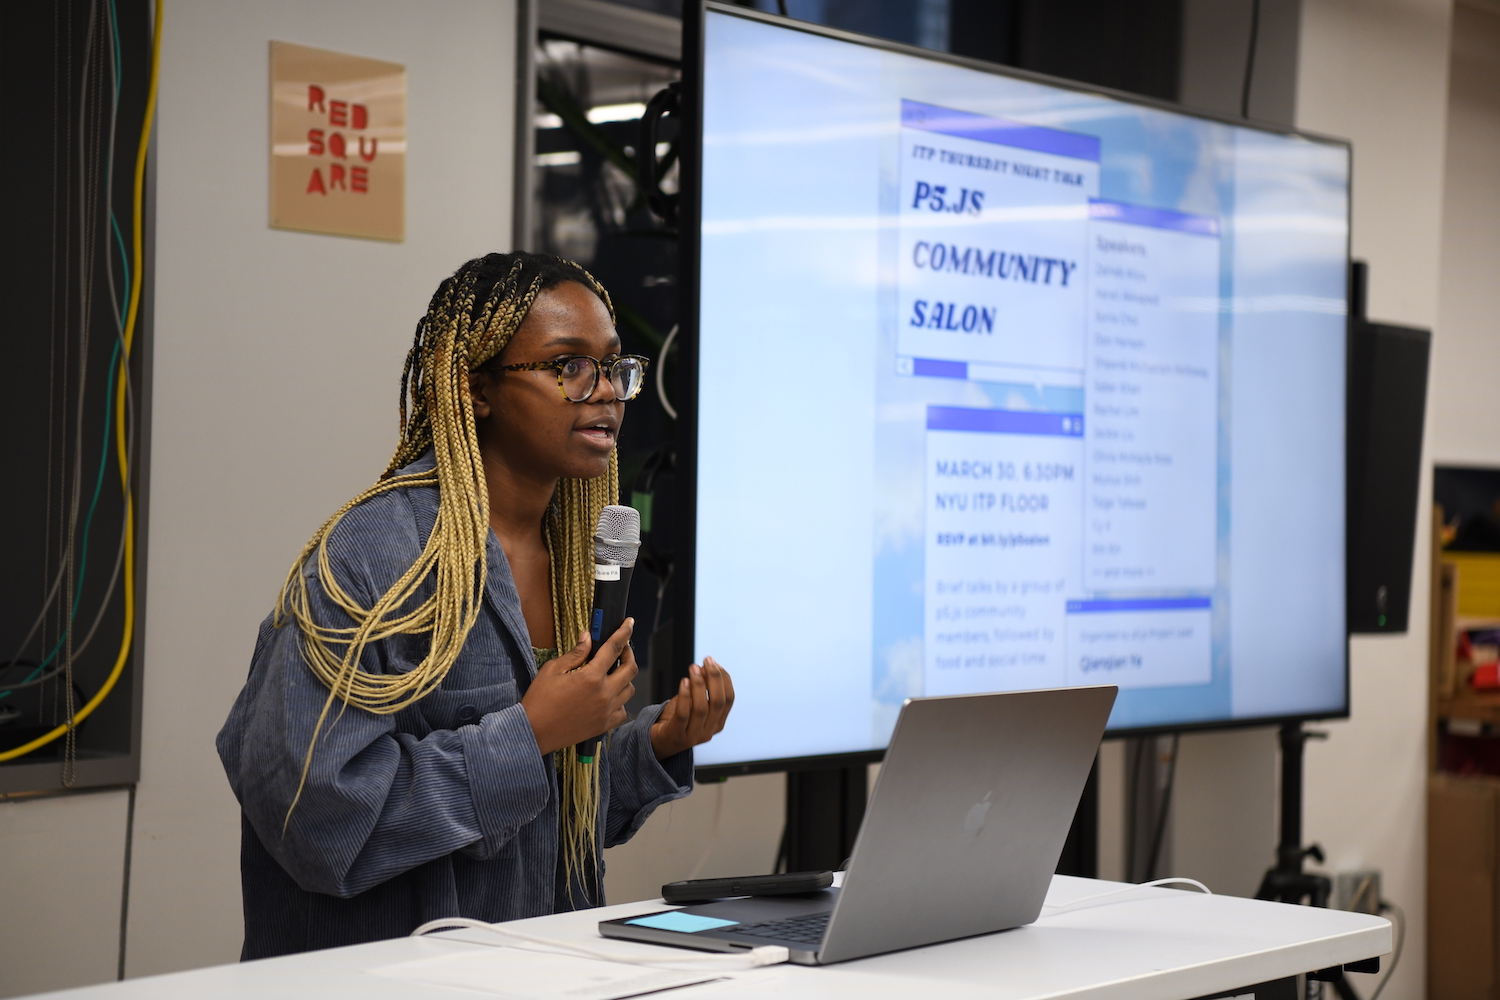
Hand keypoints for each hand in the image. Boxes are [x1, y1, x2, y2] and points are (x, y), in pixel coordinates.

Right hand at [520, 620, 636, 755]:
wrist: (534, 732)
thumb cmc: (539, 700)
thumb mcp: (552, 670)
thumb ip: (575, 653)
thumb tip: (588, 637)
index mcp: (591, 677)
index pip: (614, 648)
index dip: (624, 632)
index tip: (629, 623)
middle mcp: (604, 694)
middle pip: (630, 669)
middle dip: (629, 654)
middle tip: (621, 649)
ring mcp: (606, 711)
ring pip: (629, 690)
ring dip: (625, 678)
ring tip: (613, 673)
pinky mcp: (604, 725)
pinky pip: (623, 711)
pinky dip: (620, 702)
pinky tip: (609, 697)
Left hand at [650, 657, 733, 759]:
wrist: (655, 742)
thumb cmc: (674, 720)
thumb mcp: (692, 703)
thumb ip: (701, 688)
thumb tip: (706, 666)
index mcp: (717, 723)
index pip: (728, 699)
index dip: (724, 679)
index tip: (715, 663)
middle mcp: (709, 731)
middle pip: (718, 702)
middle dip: (714, 678)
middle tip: (707, 661)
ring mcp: (693, 736)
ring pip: (702, 708)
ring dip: (699, 685)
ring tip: (693, 668)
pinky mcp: (677, 736)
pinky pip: (684, 715)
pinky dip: (685, 696)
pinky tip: (684, 682)